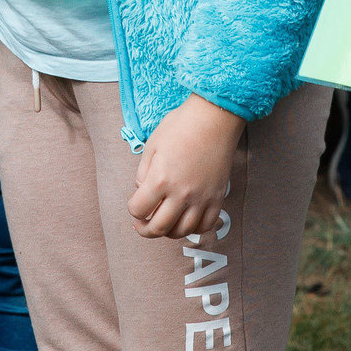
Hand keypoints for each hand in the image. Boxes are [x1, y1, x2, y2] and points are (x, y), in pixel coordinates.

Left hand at [127, 94, 245, 238]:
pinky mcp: (217, 197)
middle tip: (142, 225)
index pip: (138, 209)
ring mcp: (201, 198)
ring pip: (182, 231)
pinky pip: (206, 226)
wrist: (214, 118)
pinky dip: (194, 229)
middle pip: (159, 228)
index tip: (136, 203)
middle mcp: (181, 194)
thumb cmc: (180, 126)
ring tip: (164, 223)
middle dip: (145, 230)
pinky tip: (186, 221)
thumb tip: (142, 192)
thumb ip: (143, 173)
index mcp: (160, 179)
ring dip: (168, 232)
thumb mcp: (152, 146)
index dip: (133, 209)